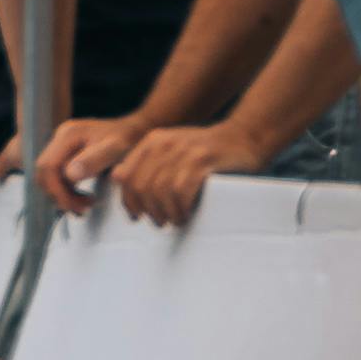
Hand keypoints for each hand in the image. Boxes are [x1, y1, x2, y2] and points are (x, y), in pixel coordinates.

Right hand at [31, 111, 140, 217]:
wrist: (135, 130)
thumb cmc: (128, 139)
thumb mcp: (116, 149)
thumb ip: (93, 161)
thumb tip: (69, 176)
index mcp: (68, 135)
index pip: (47, 167)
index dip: (57, 190)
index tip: (78, 205)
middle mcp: (59, 138)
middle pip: (43, 173)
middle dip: (59, 195)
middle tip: (82, 208)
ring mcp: (61, 146)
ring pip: (47, 178)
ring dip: (62, 195)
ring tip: (85, 203)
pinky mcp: (65, 154)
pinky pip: (56, 177)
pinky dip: (66, 191)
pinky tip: (83, 197)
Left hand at [116, 120, 246, 227]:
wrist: (244, 137)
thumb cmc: (206, 154)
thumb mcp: (171, 151)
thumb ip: (145, 163)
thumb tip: (116, 178)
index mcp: (152, 141)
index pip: (125, 177)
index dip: (128, 201)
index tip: (137, 217)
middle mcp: (164, 143)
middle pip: (140, 187)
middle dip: (148, 210)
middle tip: (161, 222)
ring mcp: (183, 150)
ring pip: (159, 191)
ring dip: (166, 212)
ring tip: (175, 220)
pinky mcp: (203, 160)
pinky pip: (181, 191)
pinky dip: (181, 208)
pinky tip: (186, 214)